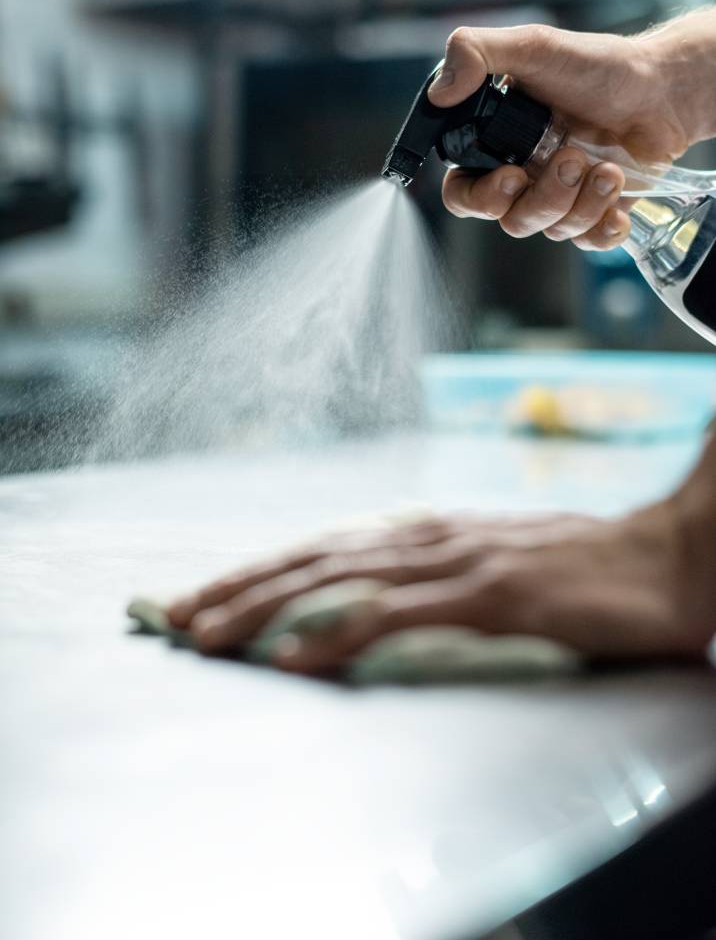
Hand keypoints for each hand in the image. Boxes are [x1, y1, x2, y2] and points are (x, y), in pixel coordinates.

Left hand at [167, 501, 713, 674]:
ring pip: (338, 580)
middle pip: (312, 559)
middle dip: (238, 588)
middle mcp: (428, 538)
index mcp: (425, 533)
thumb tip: (372, 597)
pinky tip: (296, 658)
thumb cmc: (580, 568)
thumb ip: (432, 577)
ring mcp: (457, 561)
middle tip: (175, 618)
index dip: (258, 571)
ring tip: (208, 635)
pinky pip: (398, 615)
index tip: (203, 597)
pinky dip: (338, 633)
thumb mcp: (490, 566)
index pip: (322, 549)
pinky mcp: (490, 593)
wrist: (665, 558)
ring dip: (265, 607)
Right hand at [429, 22, 692, 249]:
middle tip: (571, 159)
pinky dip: (604, 224)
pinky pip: (587, 241)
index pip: (462, 193)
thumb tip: (439, 92)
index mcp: (497, 146)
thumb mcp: (534, 46)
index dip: (477, 198)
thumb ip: (477, 53)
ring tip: (608, 165)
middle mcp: (523, 177)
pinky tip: (618, 191)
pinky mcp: (595, 212)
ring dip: (582, 200)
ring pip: (551, 230)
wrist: (661, 86)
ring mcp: (559, 197)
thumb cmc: (598, 66)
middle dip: (543, 198)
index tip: (511, 176)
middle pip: (509, 219)